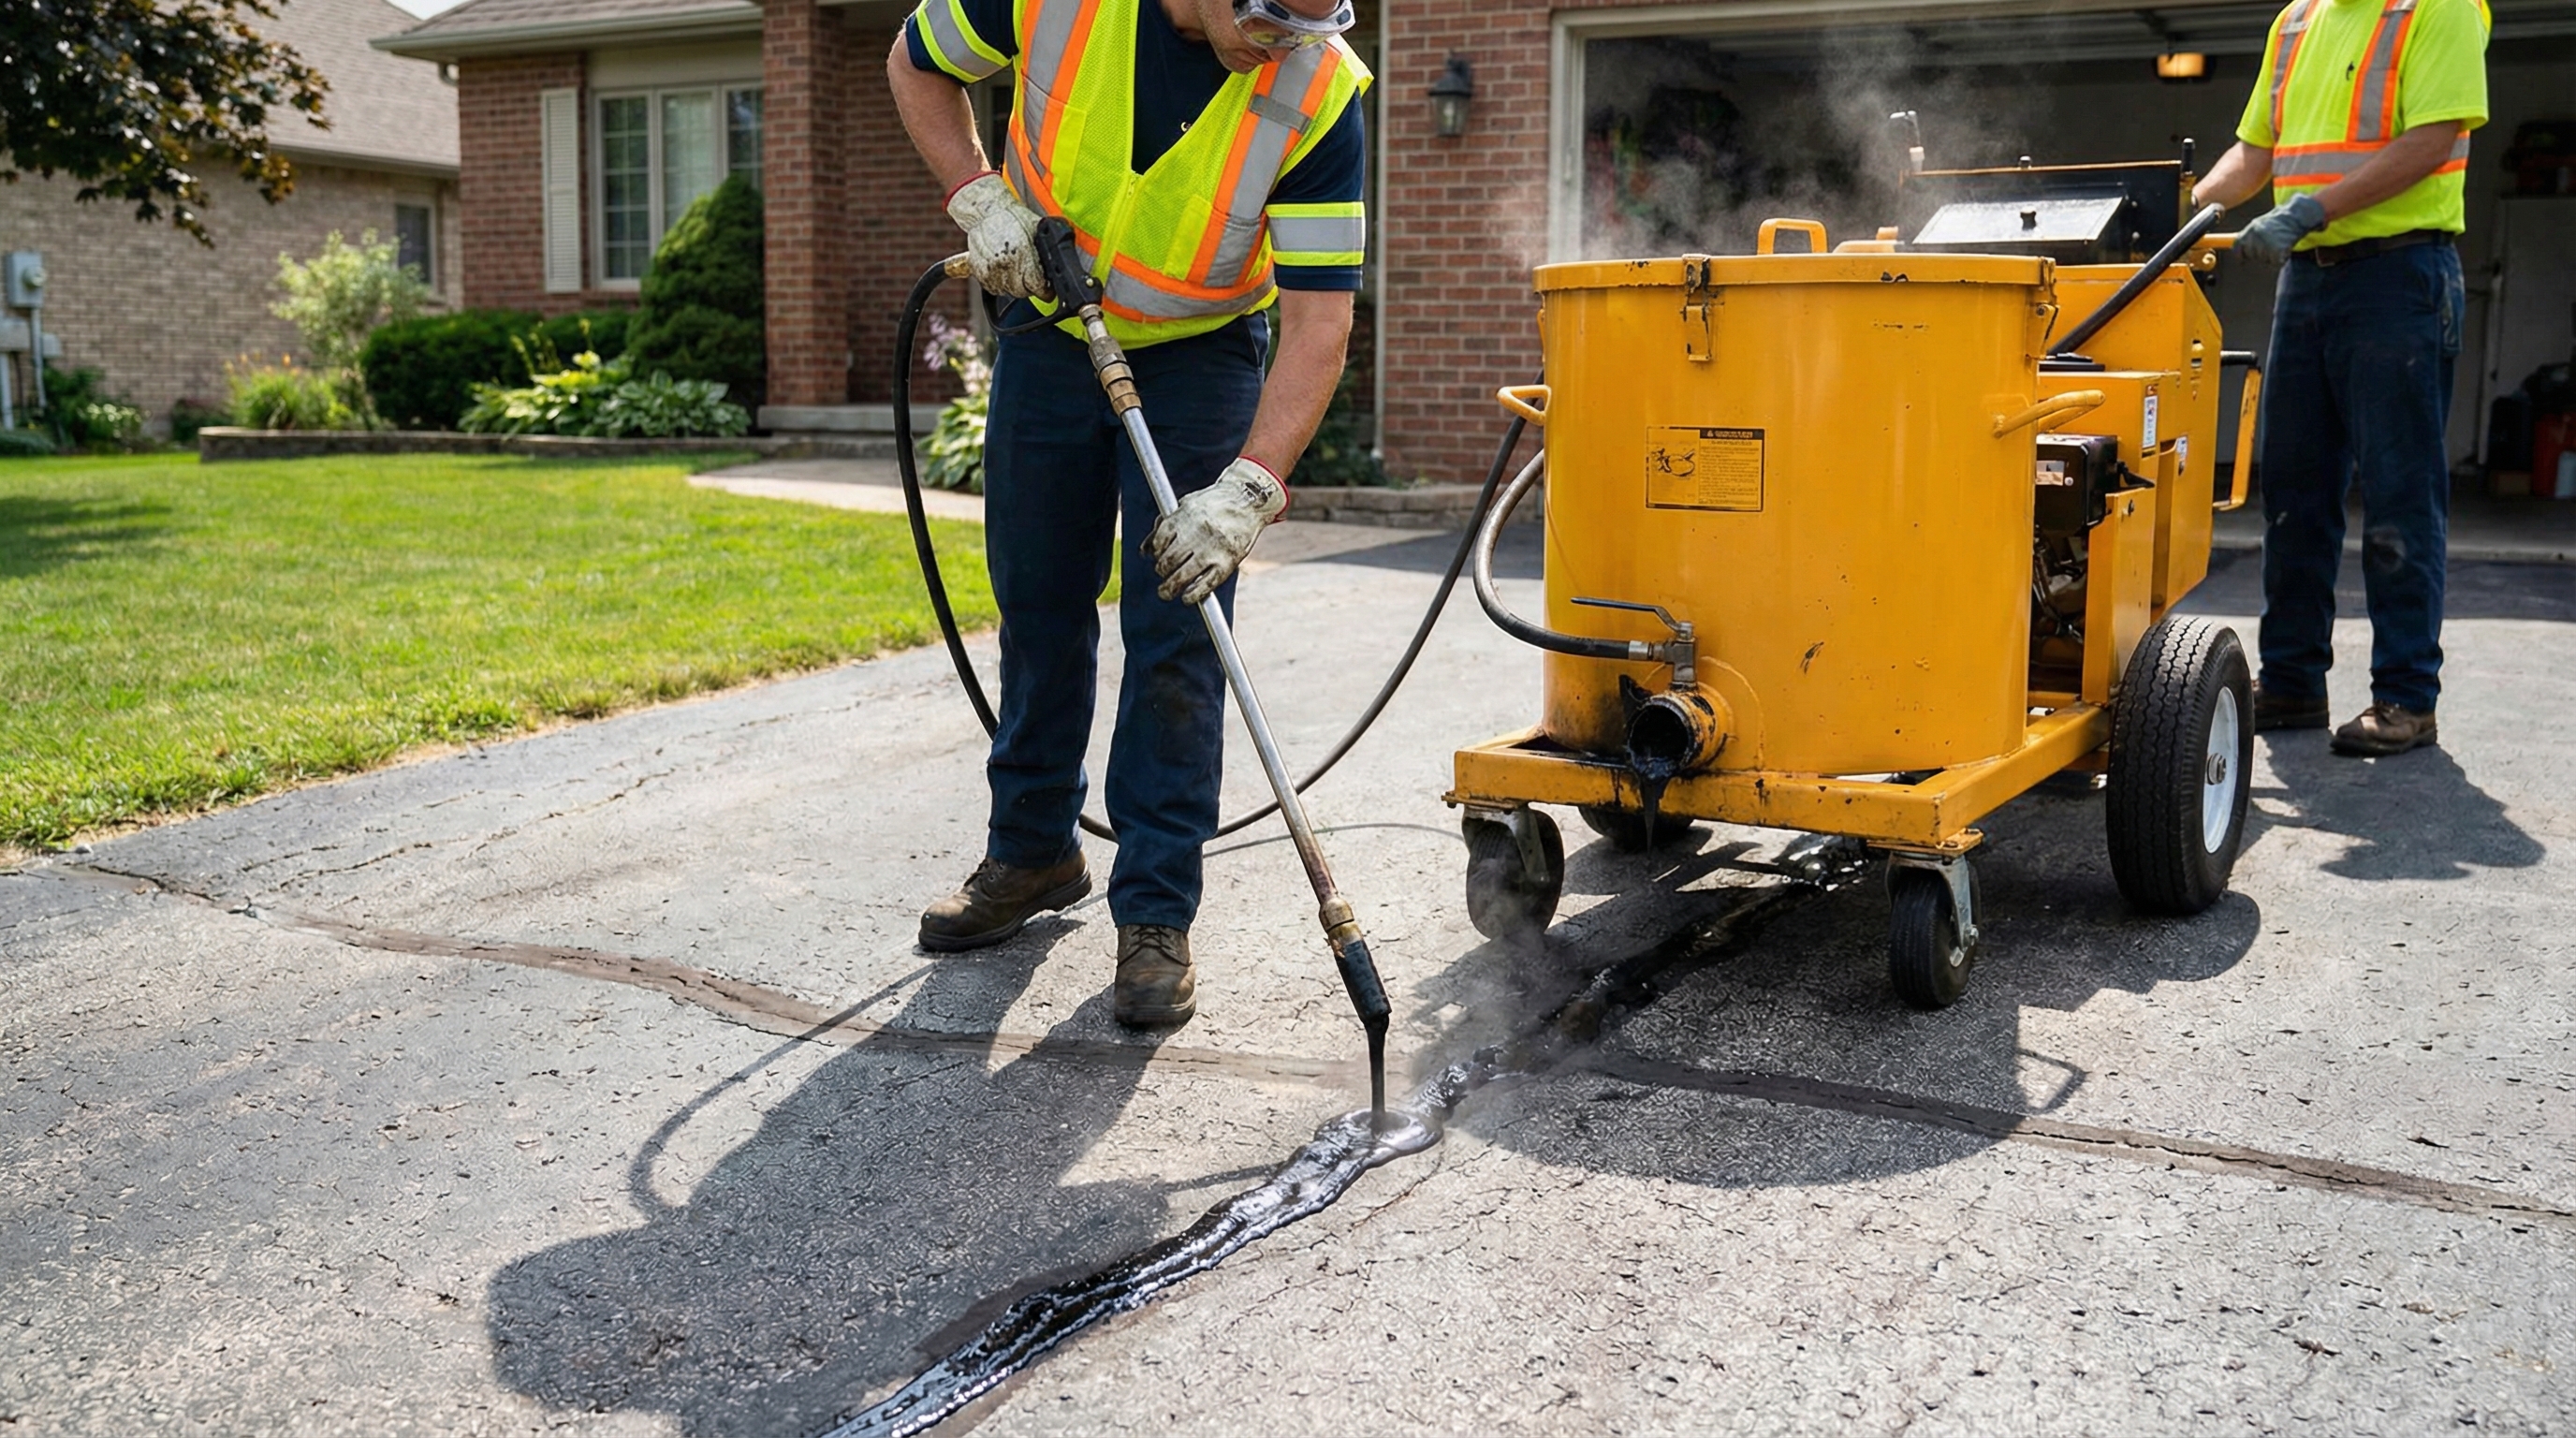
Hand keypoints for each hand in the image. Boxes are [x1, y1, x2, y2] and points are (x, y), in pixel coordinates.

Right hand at [945, 172, 1047, 298]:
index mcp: (1023, 252)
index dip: (1045, 290)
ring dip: (1014, 285)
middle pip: (1022, 292)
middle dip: (1029, 287)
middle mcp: (1006, 262)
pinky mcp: (979, 270)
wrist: (986, 210)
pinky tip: (1004, 271)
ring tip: (1016, 271)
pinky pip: (993, 288)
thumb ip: (1049, 249)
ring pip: (1007, 291)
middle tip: (1031, 278)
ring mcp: (991, 268)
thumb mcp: (1038, 229)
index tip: (1047, 290)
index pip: (1037, 286)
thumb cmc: (1013, 217)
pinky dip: (1000, 283)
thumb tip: (1060, 265)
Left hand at [1144, 457, 1286, 604]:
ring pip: (1182, 576)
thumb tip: (1144, 551)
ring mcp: (1212, 549)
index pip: (1159, 541)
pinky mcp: (1227, 563)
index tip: (1156, 558)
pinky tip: (1186, 598)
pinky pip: (1205, 585)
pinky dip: (1192, 595)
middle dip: (1161, 571)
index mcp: (1184, 515)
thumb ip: (1164, 525)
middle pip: (1168, 560)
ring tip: (1166, 592)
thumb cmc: (1213, 503)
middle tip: (1162, 575)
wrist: (1248, 500)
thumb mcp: (1186, 505)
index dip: (1155, 552)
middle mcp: (1196, 533)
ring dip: (1169, 588)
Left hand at [2232, 193, 2325, 265]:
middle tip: (2272, 243)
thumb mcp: (2260, 224)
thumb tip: (2238, 253)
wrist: (2298, 216)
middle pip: (2252, 255)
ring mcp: (2266, 242)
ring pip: (2264, 260)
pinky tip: (2285, 248)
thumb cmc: (2280, 221)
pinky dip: (2281, 258)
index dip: (2241, 255)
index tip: (2242, 261)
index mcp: (2250, 229)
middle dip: (2260, 254)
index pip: (2238, 247)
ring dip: (2271, 256)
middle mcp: (2256, 235)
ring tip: (2280, 242)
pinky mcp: (2278, 249)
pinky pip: (2275, 262)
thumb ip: (2249, 237)